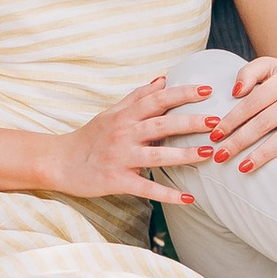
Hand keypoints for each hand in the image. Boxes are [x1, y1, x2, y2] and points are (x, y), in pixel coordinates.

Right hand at [50, 74, 216, 207]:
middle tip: (217, 121)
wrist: (60, 162)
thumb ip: (137, 97)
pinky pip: (146, 188)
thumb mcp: (112, 112)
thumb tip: (163, 79)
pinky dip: (168, 195)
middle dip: (190, 121)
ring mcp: (120, 158)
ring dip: (184, 155)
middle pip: (162, 124)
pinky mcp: (117, 181)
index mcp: (125, 115)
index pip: (158, 99)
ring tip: (209, 153)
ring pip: (157, 156)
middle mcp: (124, 133)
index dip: (183, 93)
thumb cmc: (90, 137)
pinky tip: (188, 198)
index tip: (207, 89)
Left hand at [203, 53, 276, 177]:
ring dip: (263, 154)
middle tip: (221, 155)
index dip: (232, 119)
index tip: (216, 134)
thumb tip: (235, 92)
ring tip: (243, 167)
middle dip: (240, 140)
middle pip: (265, 122)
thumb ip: (249, 73)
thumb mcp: (269, 66)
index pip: (253, 103)